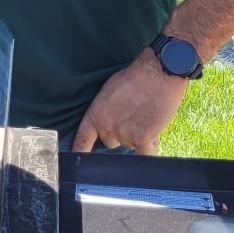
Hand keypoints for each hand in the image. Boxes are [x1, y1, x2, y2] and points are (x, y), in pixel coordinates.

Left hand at [71, 50, 190, 154]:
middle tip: (133, 118)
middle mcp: (107, 127)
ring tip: (146, 118)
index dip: (79, 151)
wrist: (157, 72)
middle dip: (121, 134)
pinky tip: (152, 138)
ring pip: (130, 146)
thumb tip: (107, 126)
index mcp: (95, 114)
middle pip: (111, 143)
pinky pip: (145, 154)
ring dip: (138, 138)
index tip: (76, 160)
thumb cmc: (135, 77)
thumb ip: (105, 112)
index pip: (82, 139)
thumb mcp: (109, 92)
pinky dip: (149, 147)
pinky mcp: (143, 138)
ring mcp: (124, 134)